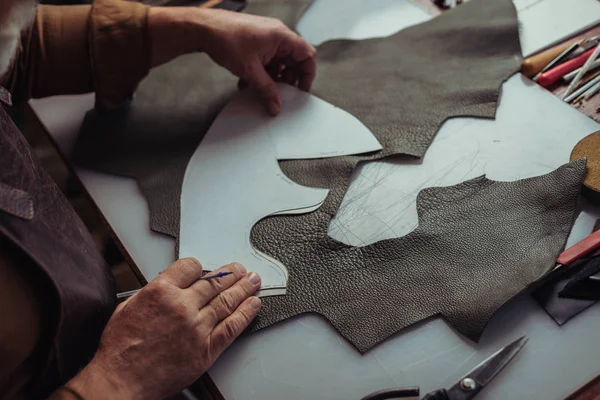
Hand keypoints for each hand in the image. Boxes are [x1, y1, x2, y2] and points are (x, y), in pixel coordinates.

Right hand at [66, 259, 261, 399]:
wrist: (121, 382)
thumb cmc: (120, 350)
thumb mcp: (127, 308)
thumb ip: (152, 293)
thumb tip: (167, 287)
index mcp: (160, 292)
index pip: (190, 267)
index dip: (200, 267)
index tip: (205, 269)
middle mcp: (182, 306)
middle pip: (214, 282)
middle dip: (231, 273)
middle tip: (241, 270)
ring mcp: (197, 327)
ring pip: (227, 301)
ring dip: (244, 288)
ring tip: (253, 281)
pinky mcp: (206, 348)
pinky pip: (232, 326)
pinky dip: (246, 314)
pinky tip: (253, 305)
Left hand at [149, 7, 316, 115]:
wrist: (203, 28)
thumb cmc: (226, 39)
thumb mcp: (250, 71)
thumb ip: (266, 90)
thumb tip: (276, 105)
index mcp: (281, 37)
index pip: (307, 55)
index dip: (307, 75)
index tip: (300, 90)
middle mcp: (277, 35)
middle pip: (293, 60)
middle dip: (287, 79)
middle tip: (279, 93)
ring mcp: (266, 37)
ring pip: (278, 62)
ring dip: (272, 77)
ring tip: (260, 88)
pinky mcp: (255, 41)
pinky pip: (266, 59)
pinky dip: (261, 72)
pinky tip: (248, 82)